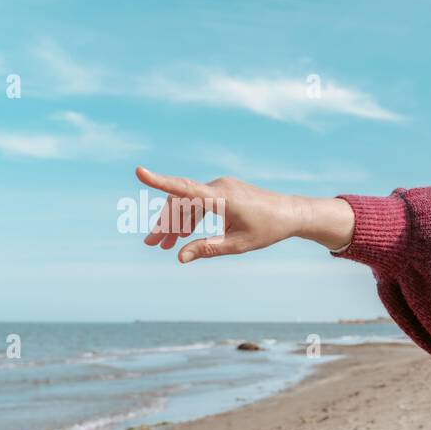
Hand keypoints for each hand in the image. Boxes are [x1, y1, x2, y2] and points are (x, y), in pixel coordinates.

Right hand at [137, 166, 309, 262]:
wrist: (291, 213)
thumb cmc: (269, 229)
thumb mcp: (239, 244)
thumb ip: (208, 249)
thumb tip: (180, 257)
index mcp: (223, 198)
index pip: (185, 189)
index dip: (160, 181)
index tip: (139, 172)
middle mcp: (219, 187)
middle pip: (182, 202)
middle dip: (165, 223)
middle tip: (152, 244)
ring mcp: (221, 187)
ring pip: (189, 203)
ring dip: (176, 222)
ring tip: (164, 244)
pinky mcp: (224, 191)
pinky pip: (200, 202)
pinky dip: (190, 217)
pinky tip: (182, 235)